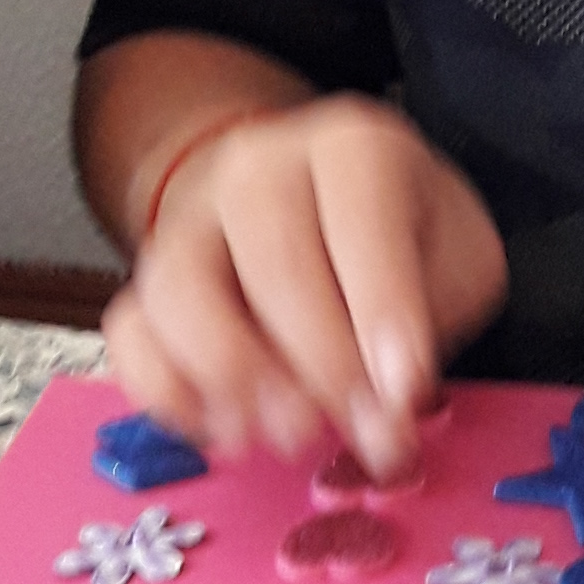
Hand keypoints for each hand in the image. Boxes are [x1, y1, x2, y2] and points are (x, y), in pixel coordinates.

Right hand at [101, 96, 509, 469]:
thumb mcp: (454, 255)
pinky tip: (223, 433)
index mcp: (352, 146)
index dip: (383, 307)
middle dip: (320, 359)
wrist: (312, 204)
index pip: (360, 215)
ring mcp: (191, 219)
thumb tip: (394, 400)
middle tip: (360, 428)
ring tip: (290, 436)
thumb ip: (435, 315)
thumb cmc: (397, 238)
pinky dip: (167, 390)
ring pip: (180, 286)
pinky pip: (130, 330)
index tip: (405, 388)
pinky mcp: (147, 278)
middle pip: (271, 255)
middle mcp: (258, 167)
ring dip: (233, 374)